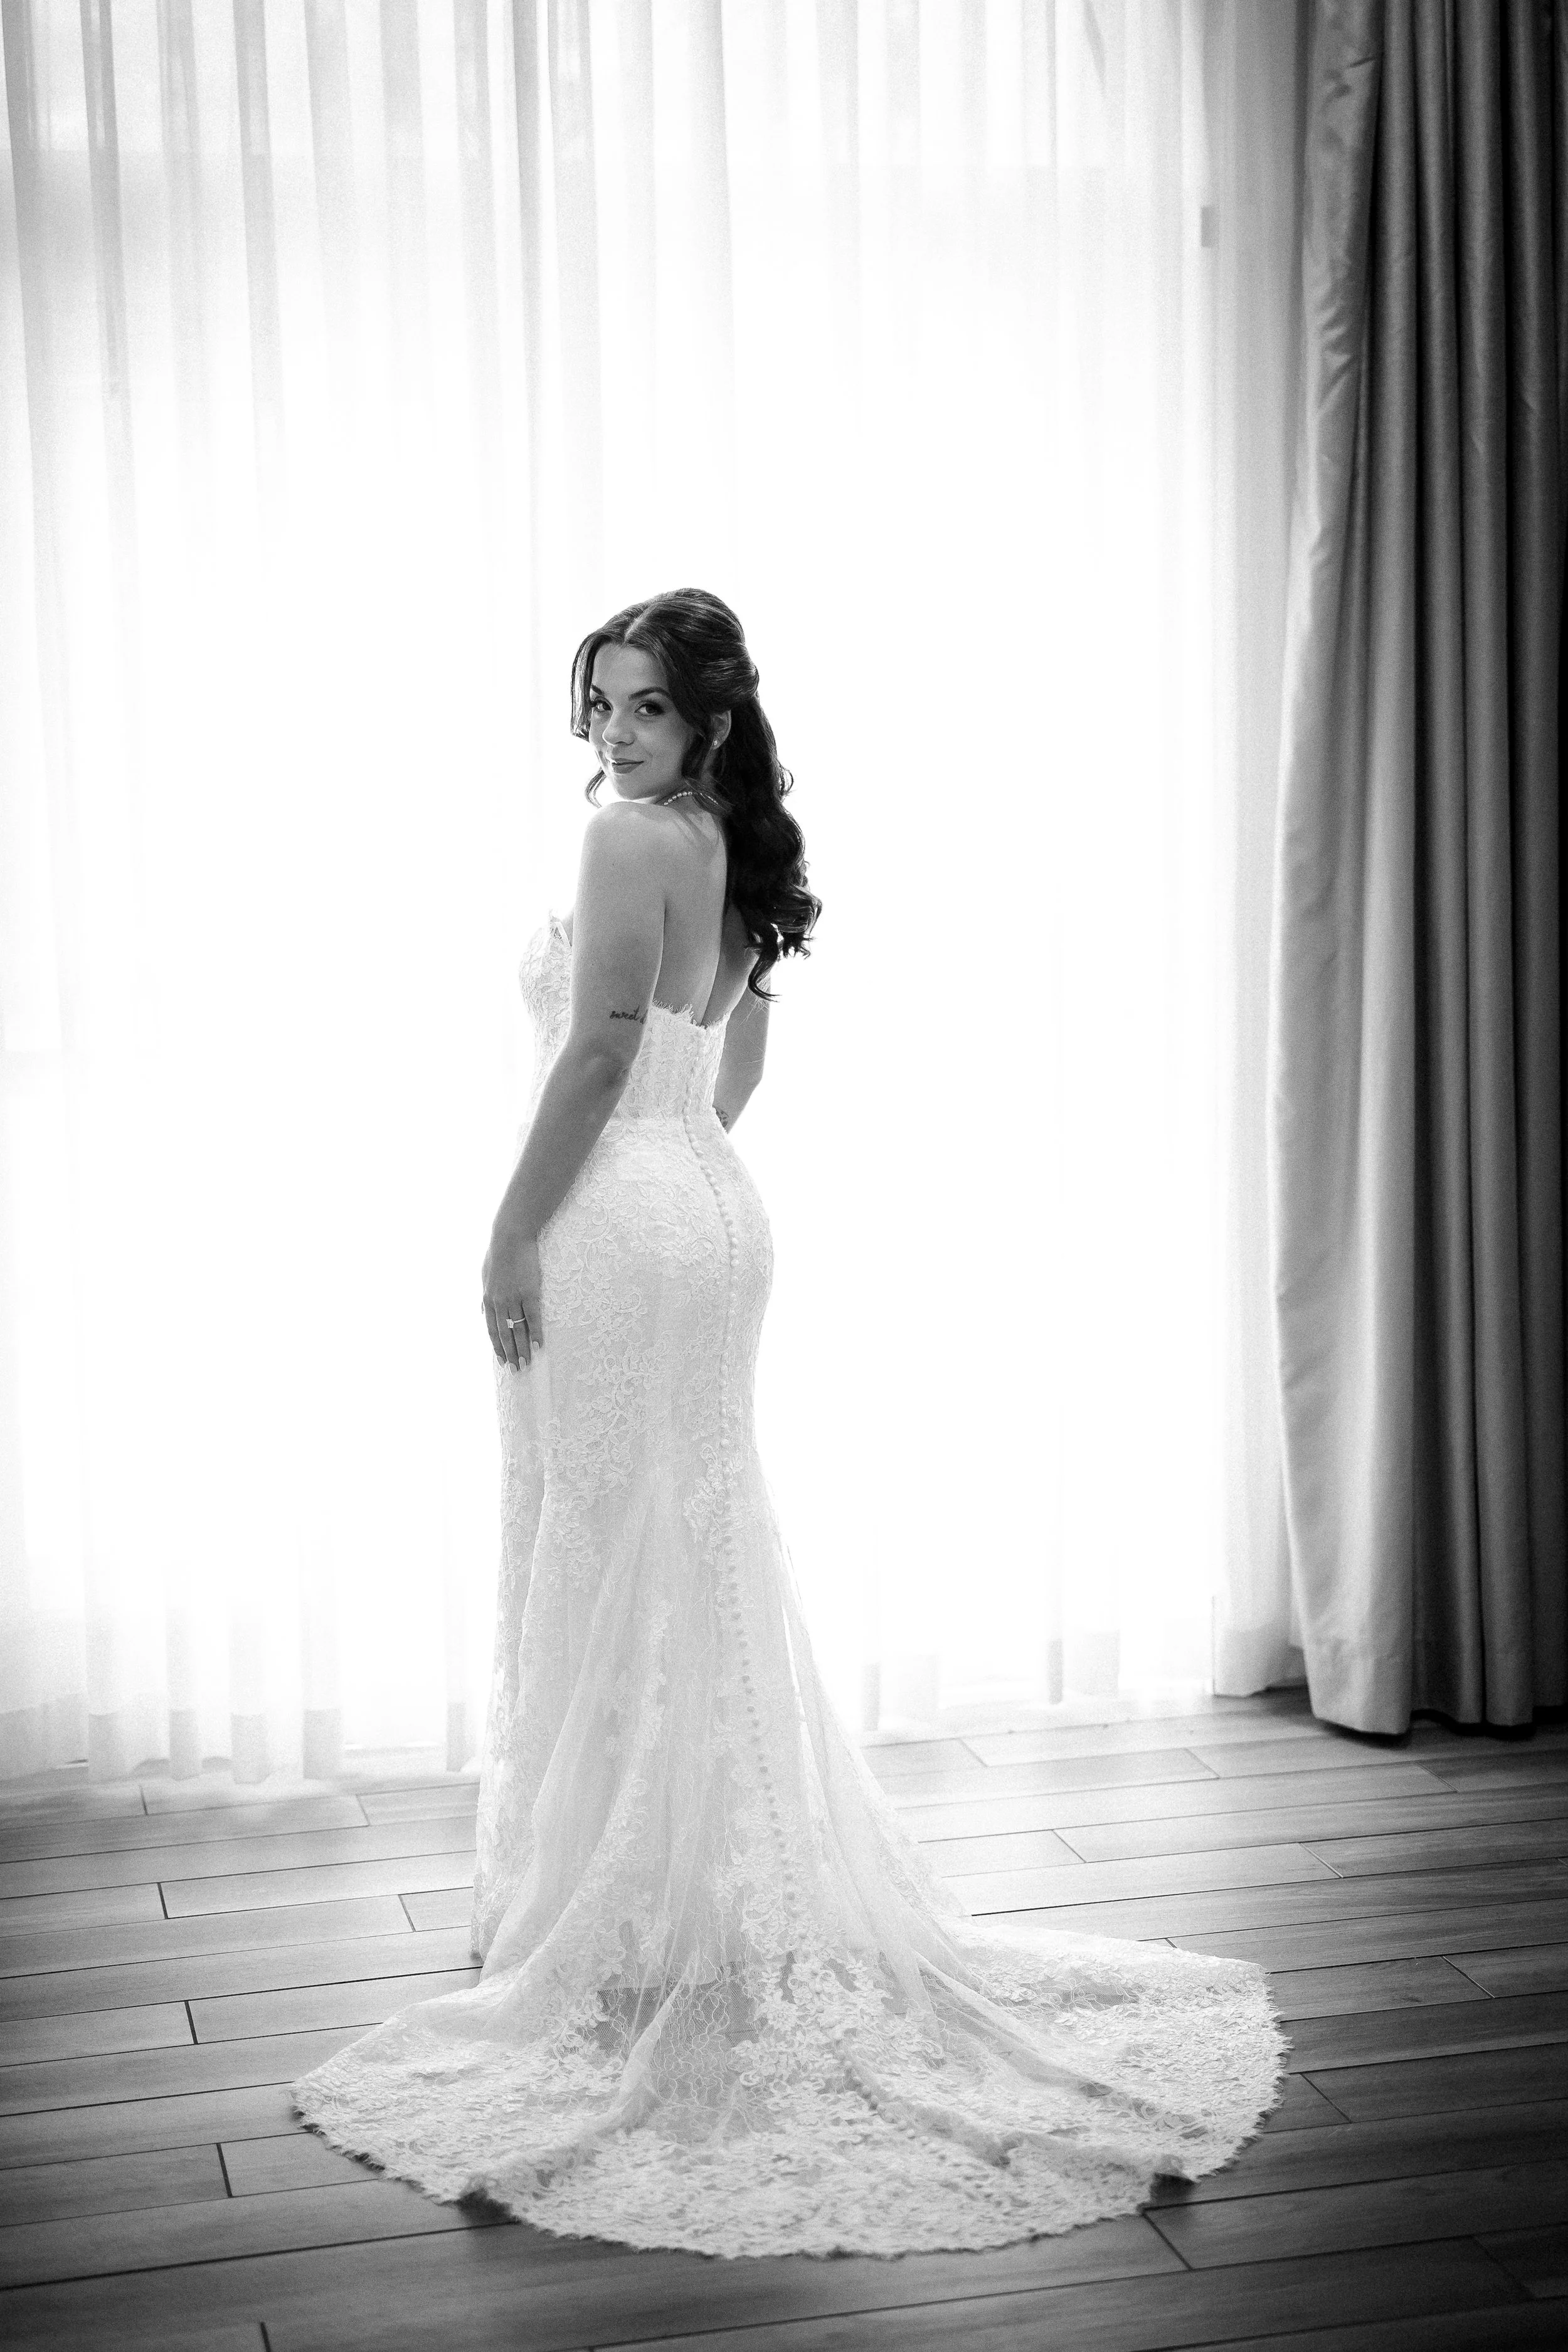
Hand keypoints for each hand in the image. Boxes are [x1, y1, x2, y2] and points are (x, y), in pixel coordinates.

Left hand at [483, 1222, 543, 1368]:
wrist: (510, 1238)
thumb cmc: (498, 1255)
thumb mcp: (485, 1276)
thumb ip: (485, 1297)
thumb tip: (482, 1312)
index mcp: (488, 1300)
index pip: (492, 1330)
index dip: (497, 1347)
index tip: (503, 1361)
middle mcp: (499, 1303)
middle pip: (504, 1334)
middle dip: (511, 1354)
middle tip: (517, 1370)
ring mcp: (514, 1298)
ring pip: (518, 1329)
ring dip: (523, 1348)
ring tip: (528, 1362)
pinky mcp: (530, 1292)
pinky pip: (533, 1317)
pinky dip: (536, 1332)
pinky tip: (539, 1345)